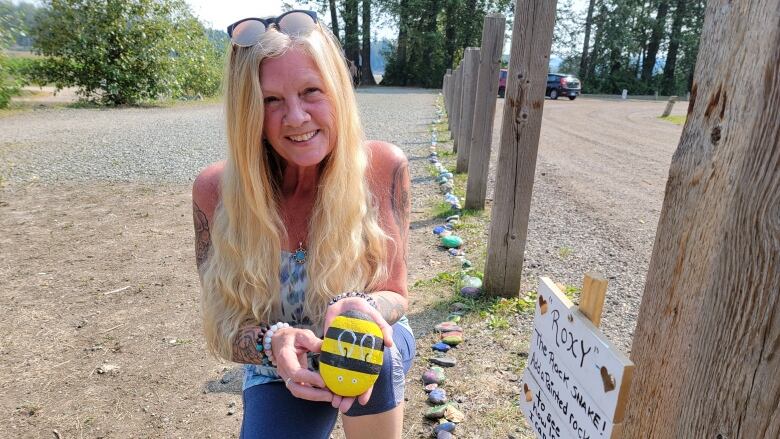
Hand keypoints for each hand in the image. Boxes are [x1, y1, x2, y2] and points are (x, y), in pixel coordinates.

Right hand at [272, 327, 333, 402]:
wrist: (278, 341)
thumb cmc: (291, 337)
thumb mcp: (301, 334)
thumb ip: (313, 341)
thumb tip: (326, 348)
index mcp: (285, 358)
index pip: (295, 373)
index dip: (309, 379)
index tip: (323, 382)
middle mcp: (284, 371)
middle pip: (296, 388)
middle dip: (314, 394)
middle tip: (331, 396)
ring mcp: (287, 377)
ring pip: (299, 392)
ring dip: (315, 396)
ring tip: (332, 396)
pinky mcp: (292, 380)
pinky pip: (302, 390)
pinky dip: (313, 394)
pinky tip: (326, 393)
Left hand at [322, 295, 391, 412]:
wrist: (347, 303)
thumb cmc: (365, 313)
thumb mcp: (377, 319)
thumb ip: (385, 329)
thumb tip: (389, 344)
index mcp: (367, 359)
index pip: (368, 379)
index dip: (366, 391)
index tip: (362, 402)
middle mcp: (354, 361)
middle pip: (352, 384)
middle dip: (348, 397)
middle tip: (342, 407)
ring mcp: (341, 357)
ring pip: (339, 379)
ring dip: (336, 392)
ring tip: (332, 402)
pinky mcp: (329, 350)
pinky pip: (326, 366)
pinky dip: (325, 377)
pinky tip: (322, 387)